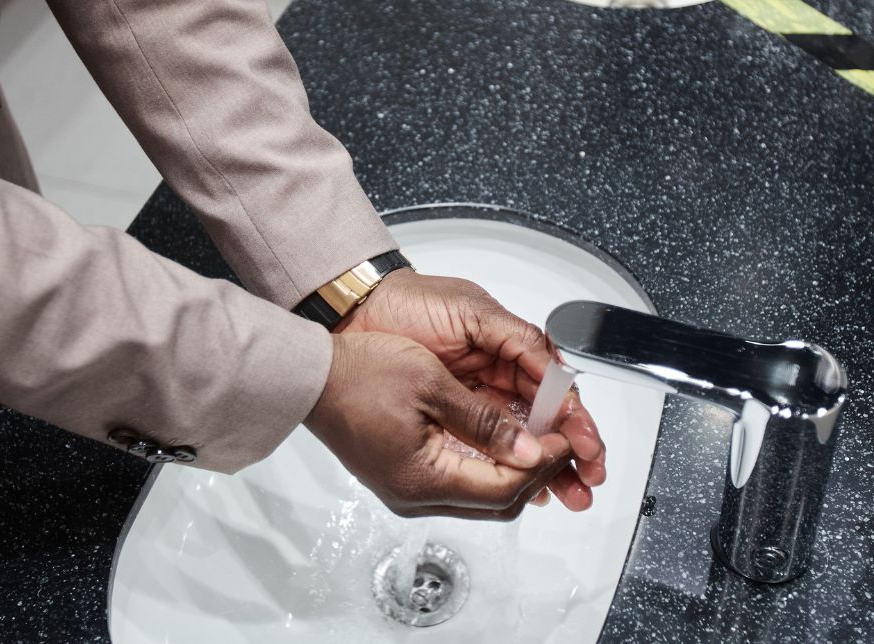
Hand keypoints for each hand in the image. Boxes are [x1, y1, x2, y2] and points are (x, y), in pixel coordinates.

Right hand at [304, 331, 571, 519]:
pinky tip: (503, 441)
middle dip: (535, 474)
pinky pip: (459, 482)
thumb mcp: (432, 386)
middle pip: (497, 501)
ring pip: (481, 495)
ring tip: (538, 438)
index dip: (542, 463)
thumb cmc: (359, 372)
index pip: (504, 487)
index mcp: (422, 479)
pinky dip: (488, 466)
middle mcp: (415, 496)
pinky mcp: (402, 477)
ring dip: (514, 471)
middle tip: (559, 439)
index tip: (564, 435)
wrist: (309, 374)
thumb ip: (485, 421)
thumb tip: (529, 449)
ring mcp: (406, 490)